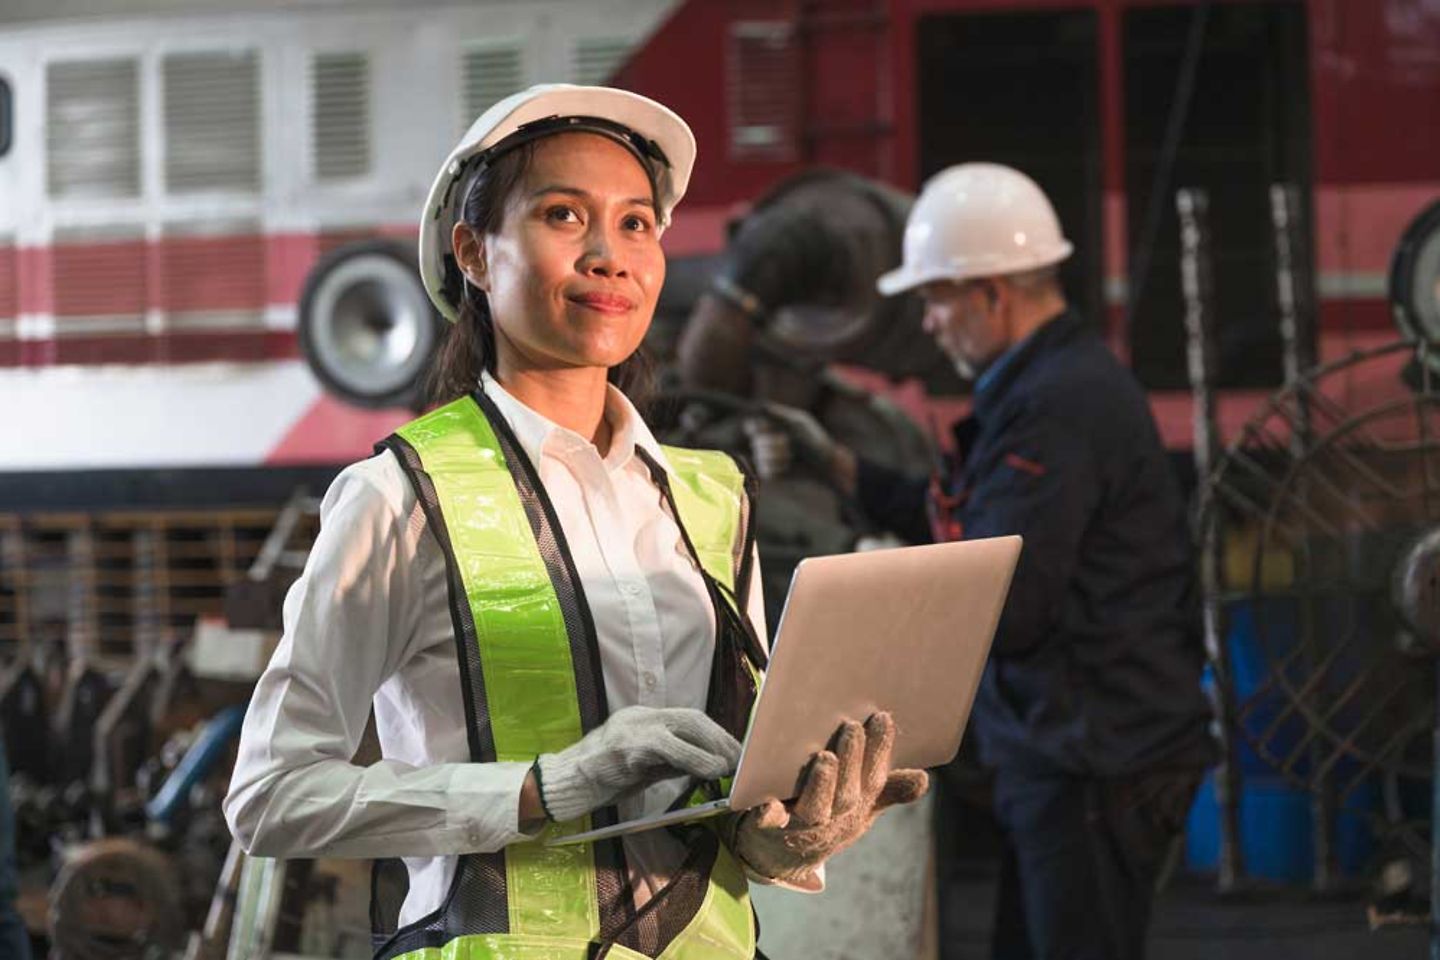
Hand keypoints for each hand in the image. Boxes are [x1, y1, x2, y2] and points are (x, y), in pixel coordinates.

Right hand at [535, 706, 739, 822]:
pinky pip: (666, 748)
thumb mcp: (640, 767)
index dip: (716, 734)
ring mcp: (632, 729)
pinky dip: (693, 758)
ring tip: (729, 768)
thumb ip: (670, 762)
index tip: (734, 753)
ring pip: (683, 729)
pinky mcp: (625, 748)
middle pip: (691, 718)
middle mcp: (639, 717)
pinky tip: (709, 771)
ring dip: (712, 748)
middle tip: (739, 761)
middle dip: (720, 739)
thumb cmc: (600, 781)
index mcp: (643, 719)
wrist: (561, 786)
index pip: (689, 718)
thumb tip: (707, 768)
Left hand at [730, 712, 927, 887]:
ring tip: (825, 758)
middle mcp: (831, 821)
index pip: (873, 781)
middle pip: (846, 795)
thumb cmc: (826, 819)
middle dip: (852, 761)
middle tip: (852, 728)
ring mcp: (798, 827)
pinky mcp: (765, 828)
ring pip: (814, 810)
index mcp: (856, 810)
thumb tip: (923, 779)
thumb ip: (887, 790)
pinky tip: (769, 803)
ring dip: (822, 786)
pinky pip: (768, 823)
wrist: (780, 856)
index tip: (882, 718)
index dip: (879, 751)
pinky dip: (769, 814)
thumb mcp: (860, 807)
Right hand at [742, 403, 838, 479]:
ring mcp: (767, 460)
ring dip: (779, 455)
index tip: (760, 427)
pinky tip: (789, 466)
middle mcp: (765, 443)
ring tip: (792, 455)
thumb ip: (780, 415)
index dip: (753, 427)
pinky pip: (766, 471)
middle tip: (788, 441)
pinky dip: (779, 468)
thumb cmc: (814, 439)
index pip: (751, 426)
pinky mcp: (771, 474)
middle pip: (756, 441)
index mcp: (770, 429)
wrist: (824, 464)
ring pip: (761, 457)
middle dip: (773, 442)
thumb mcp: (799, 423)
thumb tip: (762, 404)